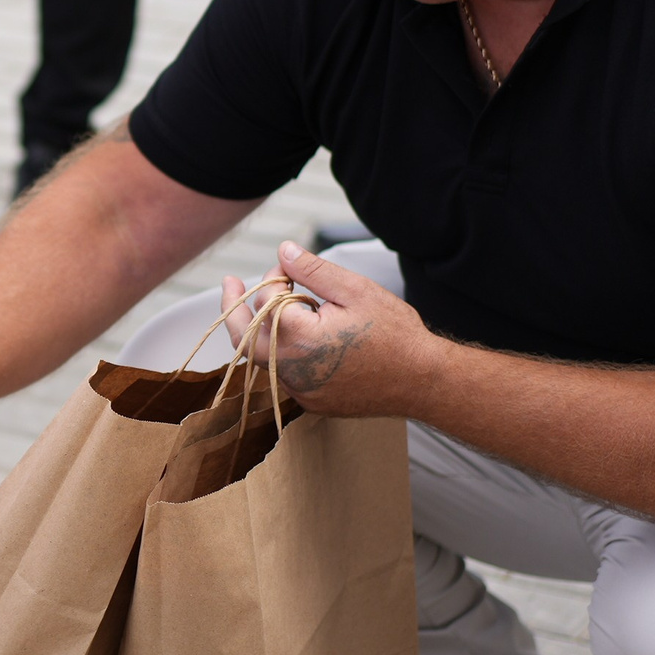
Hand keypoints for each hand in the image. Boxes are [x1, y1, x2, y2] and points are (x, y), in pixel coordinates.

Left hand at [216, 241, 435, 415]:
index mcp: (299, 338)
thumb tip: (283, 250)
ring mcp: (301, 391)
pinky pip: (284, 376)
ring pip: (263, 359)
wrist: (424, 380)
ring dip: (261, 331)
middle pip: (244, 337)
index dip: (273, 278)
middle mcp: (292, 370)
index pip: (267, 301)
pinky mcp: (312, 403)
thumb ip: (313, 270)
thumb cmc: (395, 334)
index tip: (286, 268)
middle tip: (230, 284)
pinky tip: (296, 336)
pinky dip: (281, 353)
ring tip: (267, 305)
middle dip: (235, 308)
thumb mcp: (355, 290)